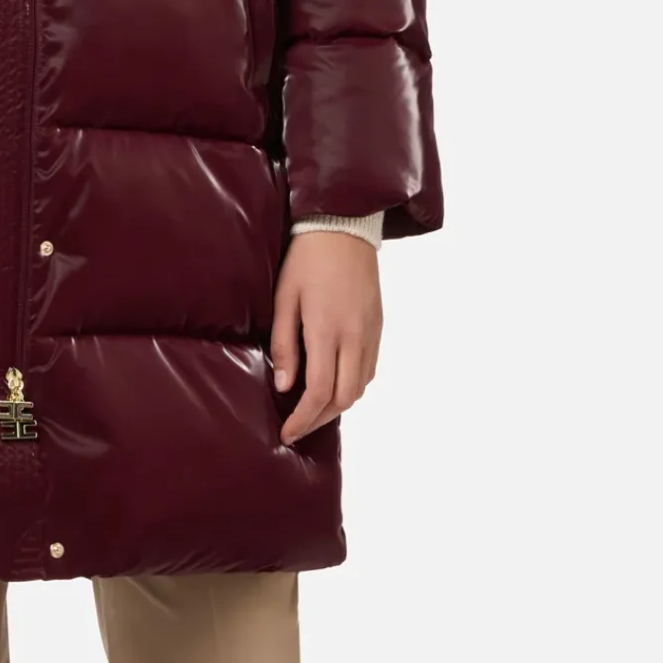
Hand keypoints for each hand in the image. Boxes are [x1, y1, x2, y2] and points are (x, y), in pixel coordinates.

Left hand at [268, 233, 380, 444]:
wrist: (344, 228)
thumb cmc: (306, 261)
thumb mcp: (284, 299)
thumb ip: (283, 345)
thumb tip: (283, 386)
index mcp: (327, 330)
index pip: (318, 392)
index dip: (301, 419)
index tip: (286, 433)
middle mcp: (355, 337)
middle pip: (343, 398)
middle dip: (318, 420)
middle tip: (297, 427)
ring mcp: (371, 334)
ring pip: (360, 388)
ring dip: (336, 407)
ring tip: (312, 411)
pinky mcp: (379, 328)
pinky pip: (369, 371)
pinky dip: (352, 387)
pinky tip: (333, 387)